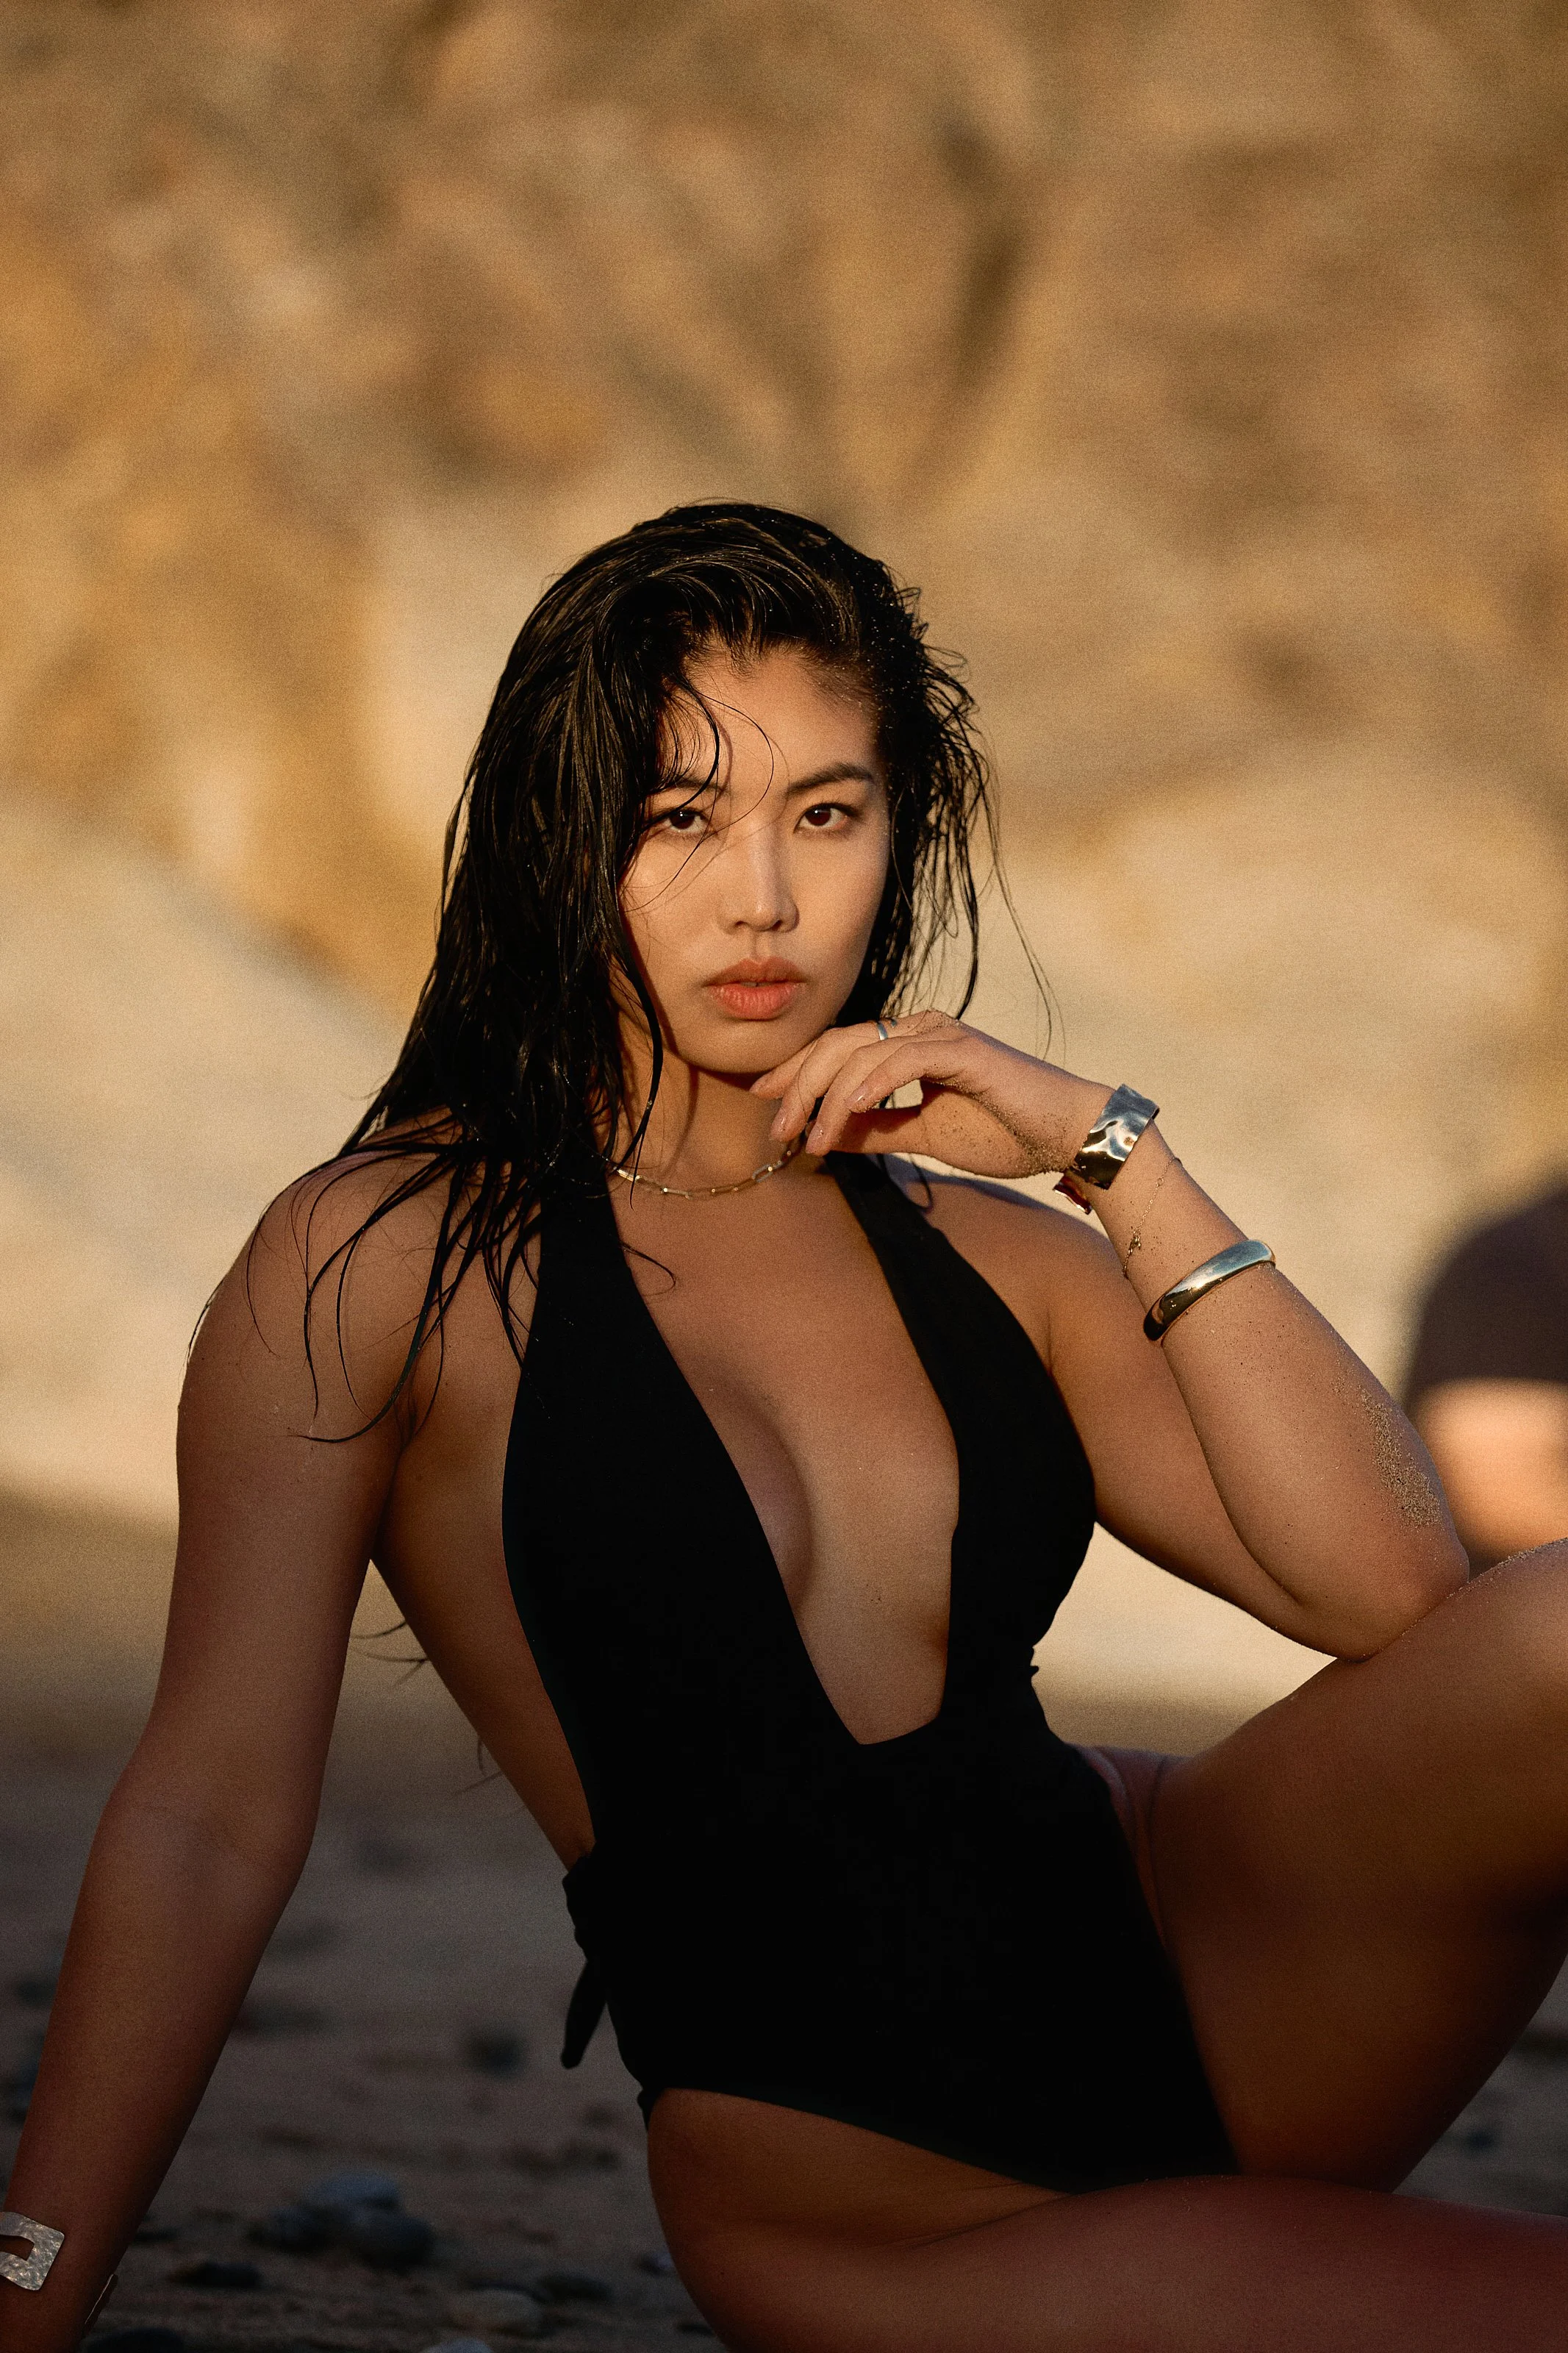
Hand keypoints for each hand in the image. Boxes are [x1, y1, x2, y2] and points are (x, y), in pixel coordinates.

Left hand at [751, 1011, 1111, 1178]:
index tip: (763, 1100)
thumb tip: (825, 1134)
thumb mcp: (923, 1135)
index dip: (796, 1073)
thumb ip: (876, 1131)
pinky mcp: (962, 1050)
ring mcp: (941, 1035)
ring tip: (810, 1138)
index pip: (839, 1050)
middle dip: (799, 1086)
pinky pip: (901, 1060)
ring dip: (827, 1098)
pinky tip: (845, 1111)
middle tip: (777, 1128)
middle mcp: (922, 1030)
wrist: (1066, 1135)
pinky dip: (869, 1084)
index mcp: (912, 1045)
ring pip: (861, 1053)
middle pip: (838, 1046)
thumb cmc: (1005, 1133)